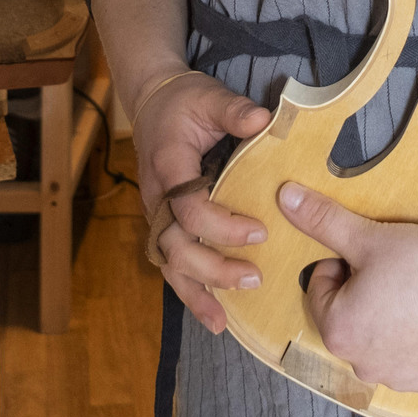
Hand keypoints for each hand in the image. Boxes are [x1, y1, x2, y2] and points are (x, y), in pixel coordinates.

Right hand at [130, 69, 272, 333]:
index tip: (260, 231)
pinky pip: (171, 264)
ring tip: (223, 319)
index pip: (189, 207)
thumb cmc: (185, 102)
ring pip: (169, 263)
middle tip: (254, 277)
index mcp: (168, 166)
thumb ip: (235, 111)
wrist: (153, 102)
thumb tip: (264, 121)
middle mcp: (156, 197)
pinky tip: (212, 316)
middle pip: (175, 246)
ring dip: (196, 291)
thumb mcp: (210, 97)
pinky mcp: (164, 225)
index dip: (223, 225)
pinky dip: (189, 292)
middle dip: (212, 268)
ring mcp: (157, 215)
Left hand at [279, 181, 417, 393]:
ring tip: (415, 292)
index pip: (321, 291)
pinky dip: (414, 341)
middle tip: (394, 272)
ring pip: (377, 342)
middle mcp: (362, 365)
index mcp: (338, 331)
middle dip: (361, 296)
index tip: (371, 255)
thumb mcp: (366, 236)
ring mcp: (398, 378)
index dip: (342, 265)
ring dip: (385, 320)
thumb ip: (320, 219)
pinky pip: (408, 359)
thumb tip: (284, 197)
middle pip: (348, 320)